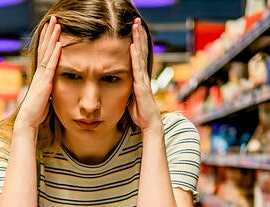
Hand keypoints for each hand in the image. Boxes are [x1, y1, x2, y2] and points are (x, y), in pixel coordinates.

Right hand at [14, 16, 61, 130]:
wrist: (29, 119)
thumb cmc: (37, 110)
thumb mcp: (45, 95)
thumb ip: (49, 87)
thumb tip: (53, 85)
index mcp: (40, 74)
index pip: (44, 52)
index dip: (47, 39)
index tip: (50, 27)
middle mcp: (40, 72)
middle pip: (45, 48)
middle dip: (49, 33)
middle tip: (53, 19)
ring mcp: (41, 76)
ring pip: (47, 53)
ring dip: (52, 38)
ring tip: (57, 25)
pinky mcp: (44, 82)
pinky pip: (51, 65)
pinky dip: (55, 54)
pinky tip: (59, 44)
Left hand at [128, 18, 161, 132]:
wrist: (150, 123)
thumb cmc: (140, 113)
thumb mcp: (130, 97)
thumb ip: (127, 88)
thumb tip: (120, 83)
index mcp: (140, 77)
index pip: (138, 55)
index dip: (137, 42)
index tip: (135, 30)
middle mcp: (143, 75)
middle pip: (141, 50)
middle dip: (139, 35)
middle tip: (136, 21)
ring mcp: (143, 78)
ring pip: (140, 55)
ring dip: (138, 40)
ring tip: (135, 26)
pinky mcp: (141, 85)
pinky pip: (137, 68)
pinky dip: (135, 56)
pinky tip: (132, 45)